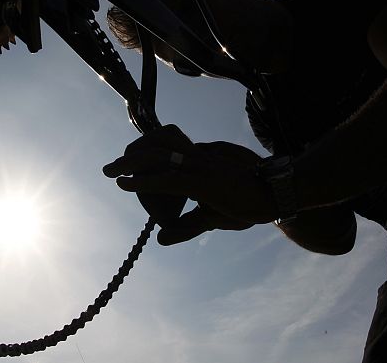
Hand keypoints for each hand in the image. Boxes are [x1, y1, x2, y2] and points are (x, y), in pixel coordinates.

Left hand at [103, 126, 277, 244]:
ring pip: (156, 159)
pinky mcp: (201, 181)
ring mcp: (198, 167)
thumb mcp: (211, 218)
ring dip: (130, 164)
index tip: (128, 165)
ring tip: (111, 172)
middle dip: (131, 156)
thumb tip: (159, 239)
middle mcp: (196, 158)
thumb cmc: (248, 204)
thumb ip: (185, 227)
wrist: (275, 195)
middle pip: (156, 148)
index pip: (166, 151)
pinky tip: (125, 184)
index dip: (145, 157)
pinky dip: (142, 181)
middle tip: (111, 168)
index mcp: (200, 160)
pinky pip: (166, 179)